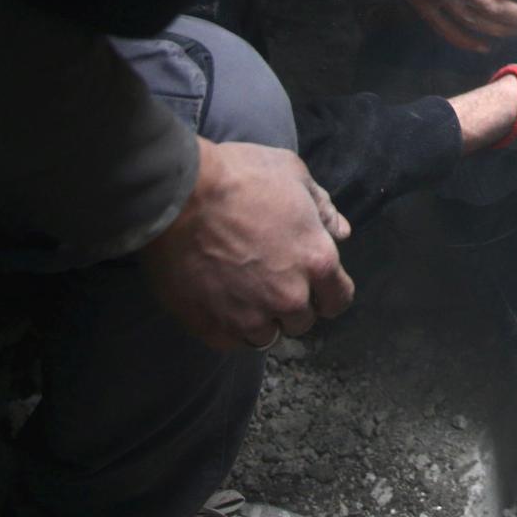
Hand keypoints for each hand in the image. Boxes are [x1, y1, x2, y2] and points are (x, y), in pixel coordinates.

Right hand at [139, 139, 352, 350]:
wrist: (178, 194)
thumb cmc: (239, 176)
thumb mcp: (293, 174)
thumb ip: (322, 209)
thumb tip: (338, 233)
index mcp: (317, 261)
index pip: (338, 300)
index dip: (328, 292)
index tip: (314, 285)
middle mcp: (288, 298)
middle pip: (302, 321)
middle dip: (292, 304)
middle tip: (270, 279)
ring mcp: (248, 317)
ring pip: (266, 336)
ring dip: (260, 319)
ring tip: (242, 293)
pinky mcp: (211, 327)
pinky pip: (230, 342)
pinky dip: (228, 328)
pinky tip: (219, 304)